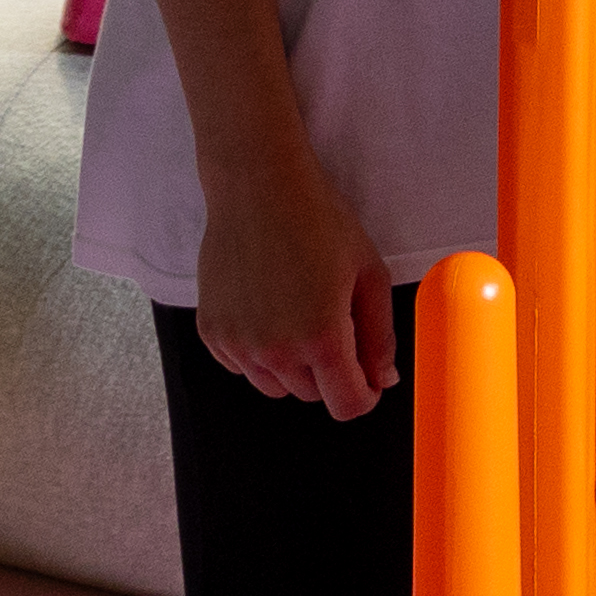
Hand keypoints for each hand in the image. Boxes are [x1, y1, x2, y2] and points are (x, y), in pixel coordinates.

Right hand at [192, 143, 400, 418]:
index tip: (368, 377)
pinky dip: (259, 353)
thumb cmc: (319, 223)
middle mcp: (274, 350)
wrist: (258, 189)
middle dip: (331, 372)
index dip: (364, 395)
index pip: (346, 406)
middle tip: (334, 323)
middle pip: (313, 395)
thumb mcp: (369, 276)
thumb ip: (380, 336)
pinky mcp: (212, 332)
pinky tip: (270, 311)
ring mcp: (237, 343)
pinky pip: (243, 367)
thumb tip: (383, 379)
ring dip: (294, 367)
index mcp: (321, 338)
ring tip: (300, 314)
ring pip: (276, 386)